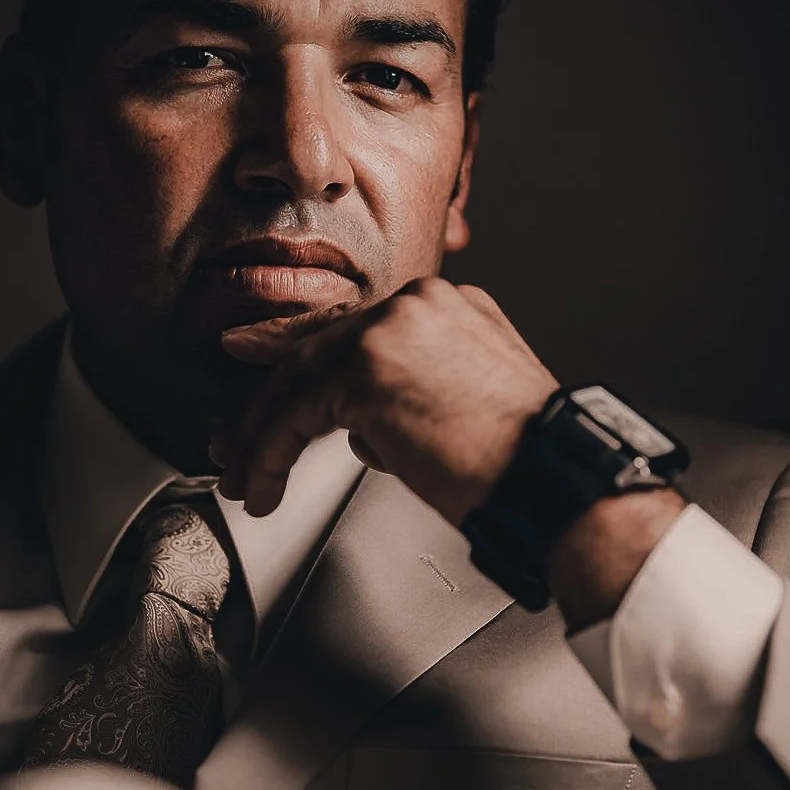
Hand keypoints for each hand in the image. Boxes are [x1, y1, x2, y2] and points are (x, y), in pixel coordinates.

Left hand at [211, 277, 558, 526]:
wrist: (551, 477)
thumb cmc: (523, 463)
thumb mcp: (469, 406)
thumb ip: (413, 395)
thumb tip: (361, 424)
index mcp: (448, 308)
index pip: (354, 333)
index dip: (299, 361)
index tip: (263, 382)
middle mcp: (419, 304)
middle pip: (319, 349)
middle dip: (268, 406)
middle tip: (237, 446)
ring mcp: (393, 327)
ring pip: (299, 377)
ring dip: (264, 437)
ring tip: (249, 481)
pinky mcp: (368, 365)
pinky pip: (295, 409)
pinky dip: (271, 452)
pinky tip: (266, 485)